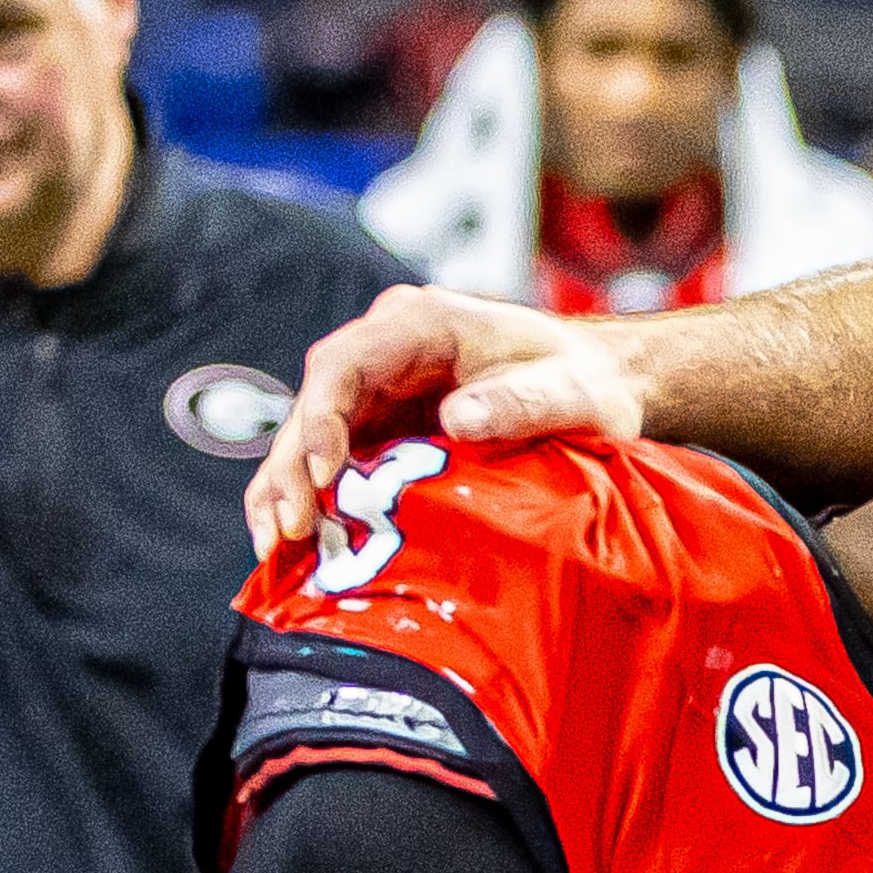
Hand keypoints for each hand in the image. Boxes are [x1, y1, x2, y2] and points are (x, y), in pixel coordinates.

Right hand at [246, 285, 644, 551]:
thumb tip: (456, 420)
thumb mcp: (569, 391)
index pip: (344, 365)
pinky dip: (314, 503)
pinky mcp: (384, 430)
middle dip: (292, 469)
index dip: (321, 420)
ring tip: (273, 548)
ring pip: (312, 439)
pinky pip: (335, 464)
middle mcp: (385, 352)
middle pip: (315, 407)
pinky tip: (297, 548)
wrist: (598, 383)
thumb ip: (520, 402)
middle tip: (286, 531)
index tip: (323, 476)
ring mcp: (379, 392)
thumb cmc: (584, 380)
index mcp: (420, 324)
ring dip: (288, 492)